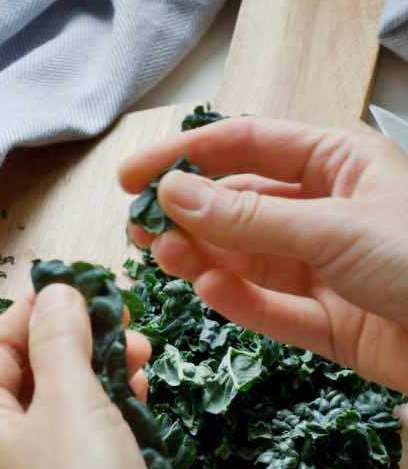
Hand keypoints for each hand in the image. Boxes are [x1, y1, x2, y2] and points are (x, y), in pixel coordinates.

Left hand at [0, 285, 207, 468]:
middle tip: (122, 320)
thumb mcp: (72, 402)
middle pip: (22, 379)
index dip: (31, 313)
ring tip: (141, 354)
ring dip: (95, 375)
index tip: (77, 286)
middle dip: (71, 343)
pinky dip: (104, 415)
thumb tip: (56, 293)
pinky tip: (138, 398)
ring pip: (55, 410)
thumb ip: (61, 341)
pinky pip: (77, 444)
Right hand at [121, 116, 407, 393]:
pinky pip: (268, 308)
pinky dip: (236, 302)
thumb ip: (247, 219)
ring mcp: (323, 268)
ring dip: (201, 258)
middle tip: (136, 229)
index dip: (186, 156)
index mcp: (337, 164)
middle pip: (238, 205)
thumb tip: (172, 194)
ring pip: (244, 259)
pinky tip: (207, 293)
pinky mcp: (326, 323)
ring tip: (164, 261)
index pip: (247, 146)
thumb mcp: (333, 228)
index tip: (130, 176)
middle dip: (186, 215)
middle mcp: (324, 211)